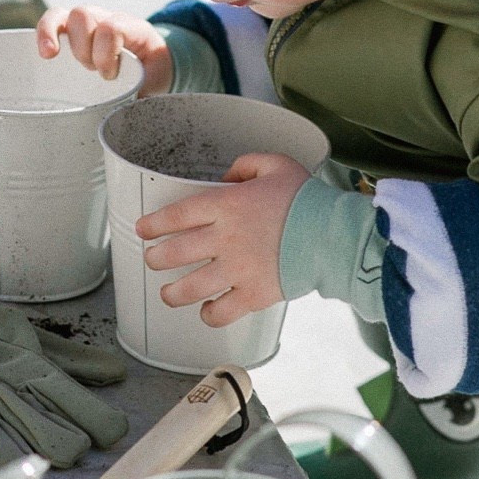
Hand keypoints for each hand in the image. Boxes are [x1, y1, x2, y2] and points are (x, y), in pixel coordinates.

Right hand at [36, 6, 172, 93]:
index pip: (111, 28)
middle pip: (83, 15)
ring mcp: (88, 22)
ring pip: (62, 14)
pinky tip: (44, 54)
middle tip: (91, 71)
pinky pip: (52, 21)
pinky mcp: (72, 30)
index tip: (110, 77)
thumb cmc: (151, 72)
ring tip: (51, 56)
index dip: (105, 54)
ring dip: (54, 37)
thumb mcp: (154, 83)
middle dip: (82, 48)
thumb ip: (141, 95)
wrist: (154, 62)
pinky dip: (43, 34)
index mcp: (132, 28)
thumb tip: (126, 115)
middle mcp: (107, 17)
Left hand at [135, 152, 308, 325]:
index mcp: (227, 205)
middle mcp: (225, 238)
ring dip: (172, 293)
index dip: (153, 224)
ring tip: (167, 293)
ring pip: (188, 288)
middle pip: (173, 253)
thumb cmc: (307, 199)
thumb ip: (245, 165)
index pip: (176, 215)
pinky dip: (209, 314)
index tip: (143, 230)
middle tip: (153, 260)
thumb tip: (227, 178)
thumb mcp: (275, 165)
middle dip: (155, 259)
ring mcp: (237, 269)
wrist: (335, 235)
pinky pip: (220, 312)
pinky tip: (208, 309)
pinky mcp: (253, 295)